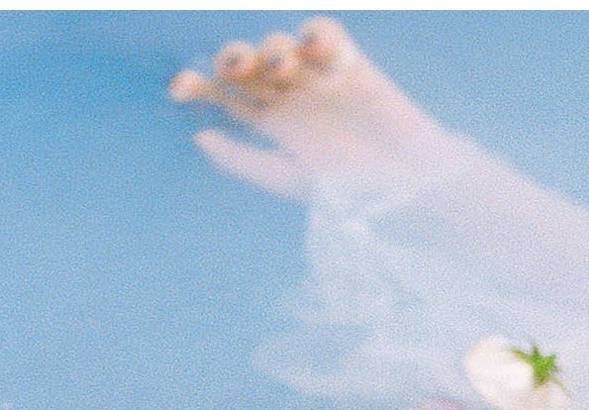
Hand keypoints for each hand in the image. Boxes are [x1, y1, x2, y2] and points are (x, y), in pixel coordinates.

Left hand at [166, 16, 444, 198]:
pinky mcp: (350, 63)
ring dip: (268, 49)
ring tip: (278, 66)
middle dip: (231, 59)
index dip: (197, 86)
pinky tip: (309, 50)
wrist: (409, 189)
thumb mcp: (288, 180)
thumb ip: (243, 160)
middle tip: (234, 71)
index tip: (179, 89)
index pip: (223, 96)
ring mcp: (318, 77)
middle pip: (245, 64)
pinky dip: (313, 34)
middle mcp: (289, 97)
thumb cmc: (352, 195)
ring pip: (278, 43)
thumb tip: (198, 135)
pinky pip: (324, 34)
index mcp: (270, 125)